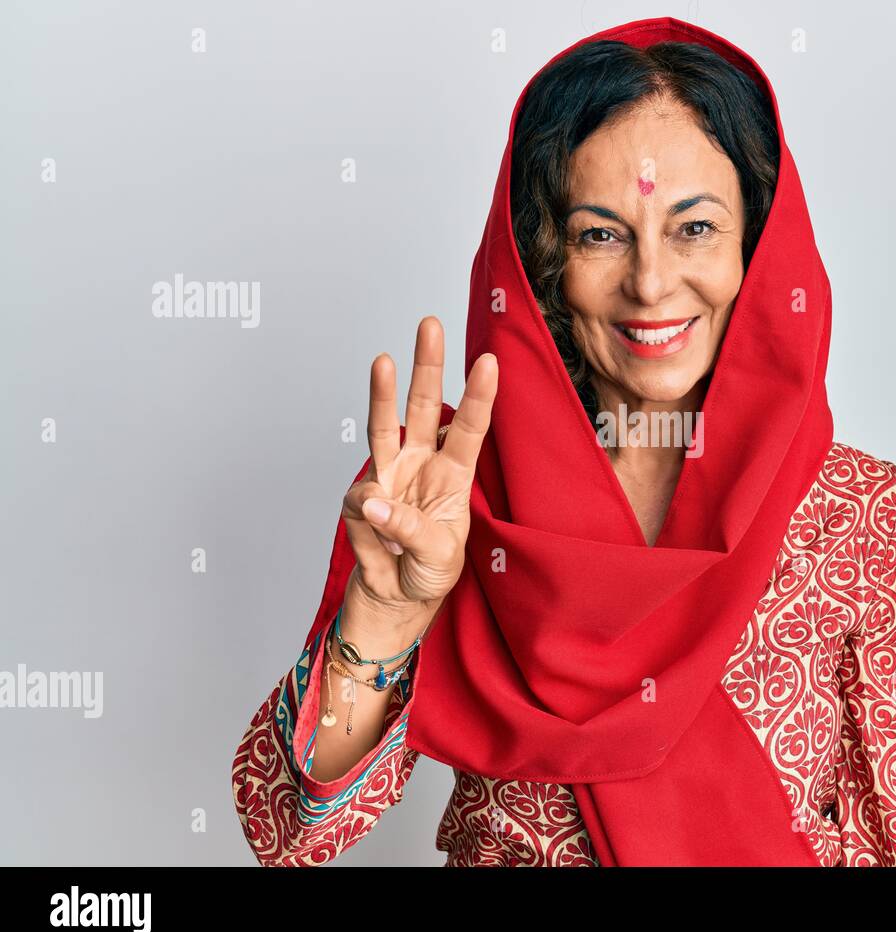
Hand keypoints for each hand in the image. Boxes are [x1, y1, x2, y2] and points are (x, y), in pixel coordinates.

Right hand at [340, 315, 497, 616]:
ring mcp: (389, 475)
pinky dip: (372, 517)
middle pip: (424, 405)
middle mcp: (421, 463)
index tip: (489, 361)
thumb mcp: (440, 554)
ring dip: (383, 392)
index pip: (469, 426)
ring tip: (384, 359)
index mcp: (454, 473)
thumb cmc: (431, 569)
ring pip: (385, 424)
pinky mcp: (360, 497)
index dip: (479, 395)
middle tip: (431, 325)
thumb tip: (376, 502)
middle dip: (427, 365)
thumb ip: (411, 527)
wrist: (398, 596)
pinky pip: (362, 497)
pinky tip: (383, 537)